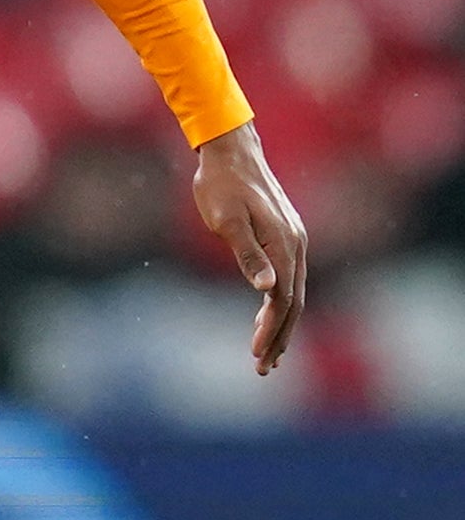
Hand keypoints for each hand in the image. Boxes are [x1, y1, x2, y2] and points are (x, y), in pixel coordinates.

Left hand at [192, 121, 306, 374]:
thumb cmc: (222, 185)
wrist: (231, 150)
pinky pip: (289, 279)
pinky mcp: (285, 237)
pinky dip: (280, 303)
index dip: (271, 330)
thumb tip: (266, 288)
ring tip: (268, 355)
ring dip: (282, 325)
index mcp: (284, 244)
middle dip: (280, 337)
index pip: (282, 299)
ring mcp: (293, 241)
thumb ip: (247, 254)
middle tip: (263, 369)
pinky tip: (266, 317)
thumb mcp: (227, 220)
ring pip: (293, 293)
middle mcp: (296, 245)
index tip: (257, 356)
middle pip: (294, 302)